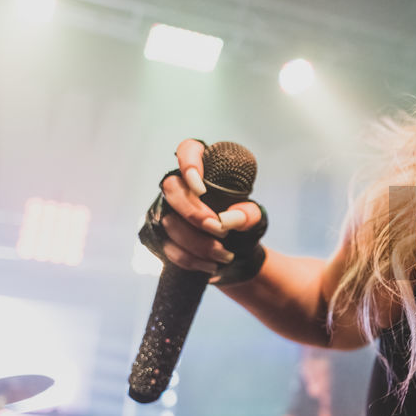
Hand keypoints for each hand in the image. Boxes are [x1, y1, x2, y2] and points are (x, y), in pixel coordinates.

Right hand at [140, 139, 266, 282]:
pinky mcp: (161, 235)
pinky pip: (169, 247)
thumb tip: (229, 219)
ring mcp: (165, 210)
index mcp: (204, 171)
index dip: (189, 163)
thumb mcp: (254, 218)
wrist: (236, 251)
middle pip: (172, 190)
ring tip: (225, 255)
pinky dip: (191, 259)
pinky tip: (211, 265)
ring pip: (170, 222)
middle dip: (194, 213)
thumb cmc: (243, 224)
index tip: (201, 188)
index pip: (189, 150)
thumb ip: (249, 214)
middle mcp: (179, 187)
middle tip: (219, 230)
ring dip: (198, 243)